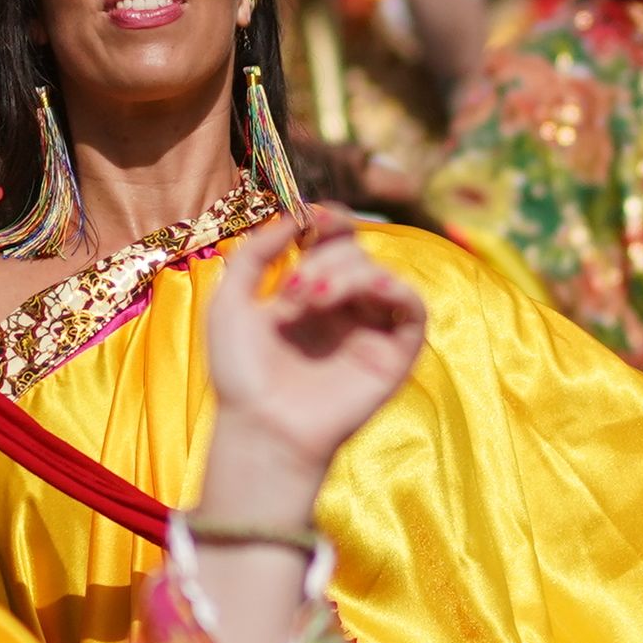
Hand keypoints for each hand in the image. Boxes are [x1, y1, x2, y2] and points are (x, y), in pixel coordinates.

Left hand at [205, 208, 425, 483]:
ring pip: (380, 273)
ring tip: (310, 299)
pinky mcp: (394, 355)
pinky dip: (394, 288)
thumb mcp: (229, 301)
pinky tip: (364, 291)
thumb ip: (255, 253)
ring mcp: (369, 331)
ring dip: (347, 272)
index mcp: (307, 295)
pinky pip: (413, 308)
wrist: (260, 427)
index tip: (313, 216)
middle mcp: (341, 310)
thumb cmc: (240, 374)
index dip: (329, 221)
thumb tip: (293, 215)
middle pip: (354, 252)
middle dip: (325, 257)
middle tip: (294, 291)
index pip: (332, 242)